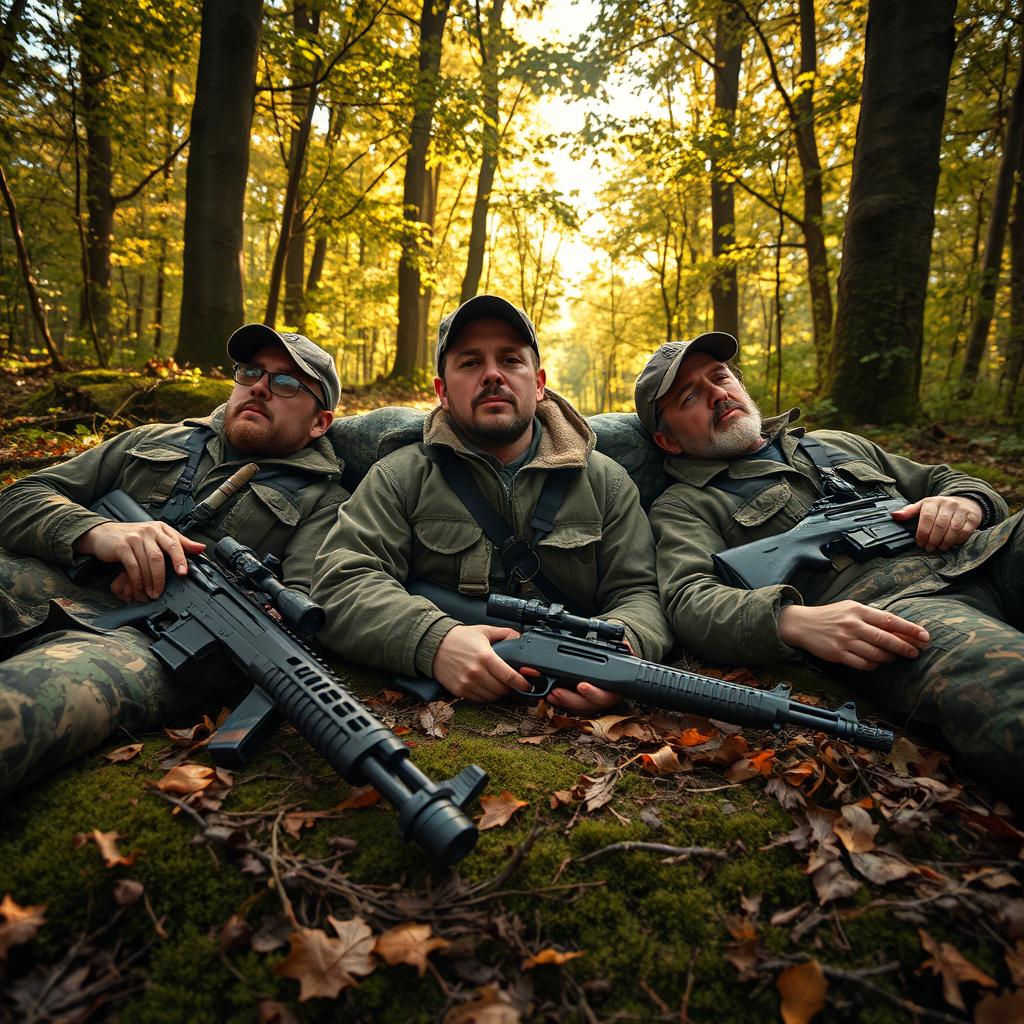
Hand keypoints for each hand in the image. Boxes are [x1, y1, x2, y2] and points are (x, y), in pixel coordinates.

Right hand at [74, 521, 204, 599]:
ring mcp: (134, 538)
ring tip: (152, 593)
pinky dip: (137, 580)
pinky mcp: (121, 546)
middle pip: (160, 556)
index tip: (183, 573)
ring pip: (147, 562)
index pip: (175, 543)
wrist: (104, 533)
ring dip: (150, 581)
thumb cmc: (134, 537)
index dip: (181, 559)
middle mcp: (149, 531)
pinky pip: (132, 566)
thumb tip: (201, 548)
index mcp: (161, 529)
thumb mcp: (158, 536)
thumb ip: (179, 543)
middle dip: (162, 576)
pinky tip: (139, 588)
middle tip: (162, 591)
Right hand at [432, 624, 531, 701]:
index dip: (521, 683)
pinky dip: (485, 696)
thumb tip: (519, 638)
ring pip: (491, 697)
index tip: (526, 685)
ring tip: (496, 683)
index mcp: (485, 657)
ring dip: (497, 693)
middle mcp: (476, 672)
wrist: (433, 645)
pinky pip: (479, 700)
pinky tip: (484, 686)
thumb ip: (504, 634)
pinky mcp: (459, 690)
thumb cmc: (459, 638)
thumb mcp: (484, 631)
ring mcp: (467, 683)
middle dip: (509, 687)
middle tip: (509, 682)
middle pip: (502, 690)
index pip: (509, 677)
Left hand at [547, 634, 629, 712]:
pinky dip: (558, 700)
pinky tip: (548, 694)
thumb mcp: (622, 656)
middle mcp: (600, 699)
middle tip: (556, 691)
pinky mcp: (578, 700)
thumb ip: (623, 650)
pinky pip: (567, 704)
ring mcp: (588, 702)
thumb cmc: (618, 663)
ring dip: (561, 700)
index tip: (581, 686)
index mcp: (613, 690)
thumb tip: (624, 644)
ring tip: (549, 693)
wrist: (617, 671)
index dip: (592, 692)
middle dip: (569, 698)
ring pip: (574, 706)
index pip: (603, 695)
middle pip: (584, 705)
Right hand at [778, 601, 928, 670]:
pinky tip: (876, 662)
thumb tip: (900, 627)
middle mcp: (853, 625)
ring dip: (889, 658)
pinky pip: (863, 664)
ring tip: (893, 657)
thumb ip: (872, 615)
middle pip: (885, 639)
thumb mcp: (850, 608)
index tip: (925, 636)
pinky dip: (874, 665)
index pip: (890, 620)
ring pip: (876, 654)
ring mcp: (845, 640)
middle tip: (916, 652)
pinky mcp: (838, 654)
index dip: (910, 629)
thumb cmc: (831, 616)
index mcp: (858, 610)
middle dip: (904, 647)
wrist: (802, 624)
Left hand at [891, 495, 983, 551]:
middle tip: (929, 548)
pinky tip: (953, 544)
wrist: (966, 501)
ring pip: (953, 529)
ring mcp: (961, 510)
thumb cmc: (940, 507)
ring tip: (940, 548)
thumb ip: (909, 511)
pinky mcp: (973, 517)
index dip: (922, 532)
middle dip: (933, 540)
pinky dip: (958, 540)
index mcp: (933, 502)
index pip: (926, 518)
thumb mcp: (924, 506)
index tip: (920, 543)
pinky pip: (966, 531)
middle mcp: (948, 504)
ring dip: (945, 542)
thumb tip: (894, 516)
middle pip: (940, 525)